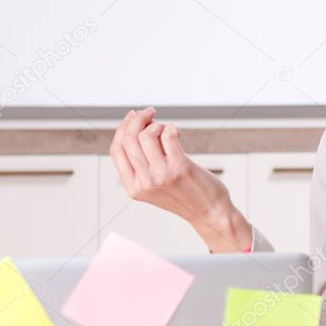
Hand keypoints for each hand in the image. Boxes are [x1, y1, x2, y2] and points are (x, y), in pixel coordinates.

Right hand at [109, 107, 251, 251]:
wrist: (209, 213)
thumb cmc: (185, 196)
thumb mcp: (154, 187)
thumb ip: (142, 166)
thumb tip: (136, 129)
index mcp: (133, 188)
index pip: (116, 150)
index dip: (121, 129)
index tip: (132, 117)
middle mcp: (144, 182)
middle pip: (129, 139)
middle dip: (137, 119)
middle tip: (149, 112)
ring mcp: (161, 175)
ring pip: (147, 135)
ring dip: (157, 124)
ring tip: (167, 128)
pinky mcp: (180, 167)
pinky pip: (168, 135)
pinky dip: (171, 127)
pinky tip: (177, 132)